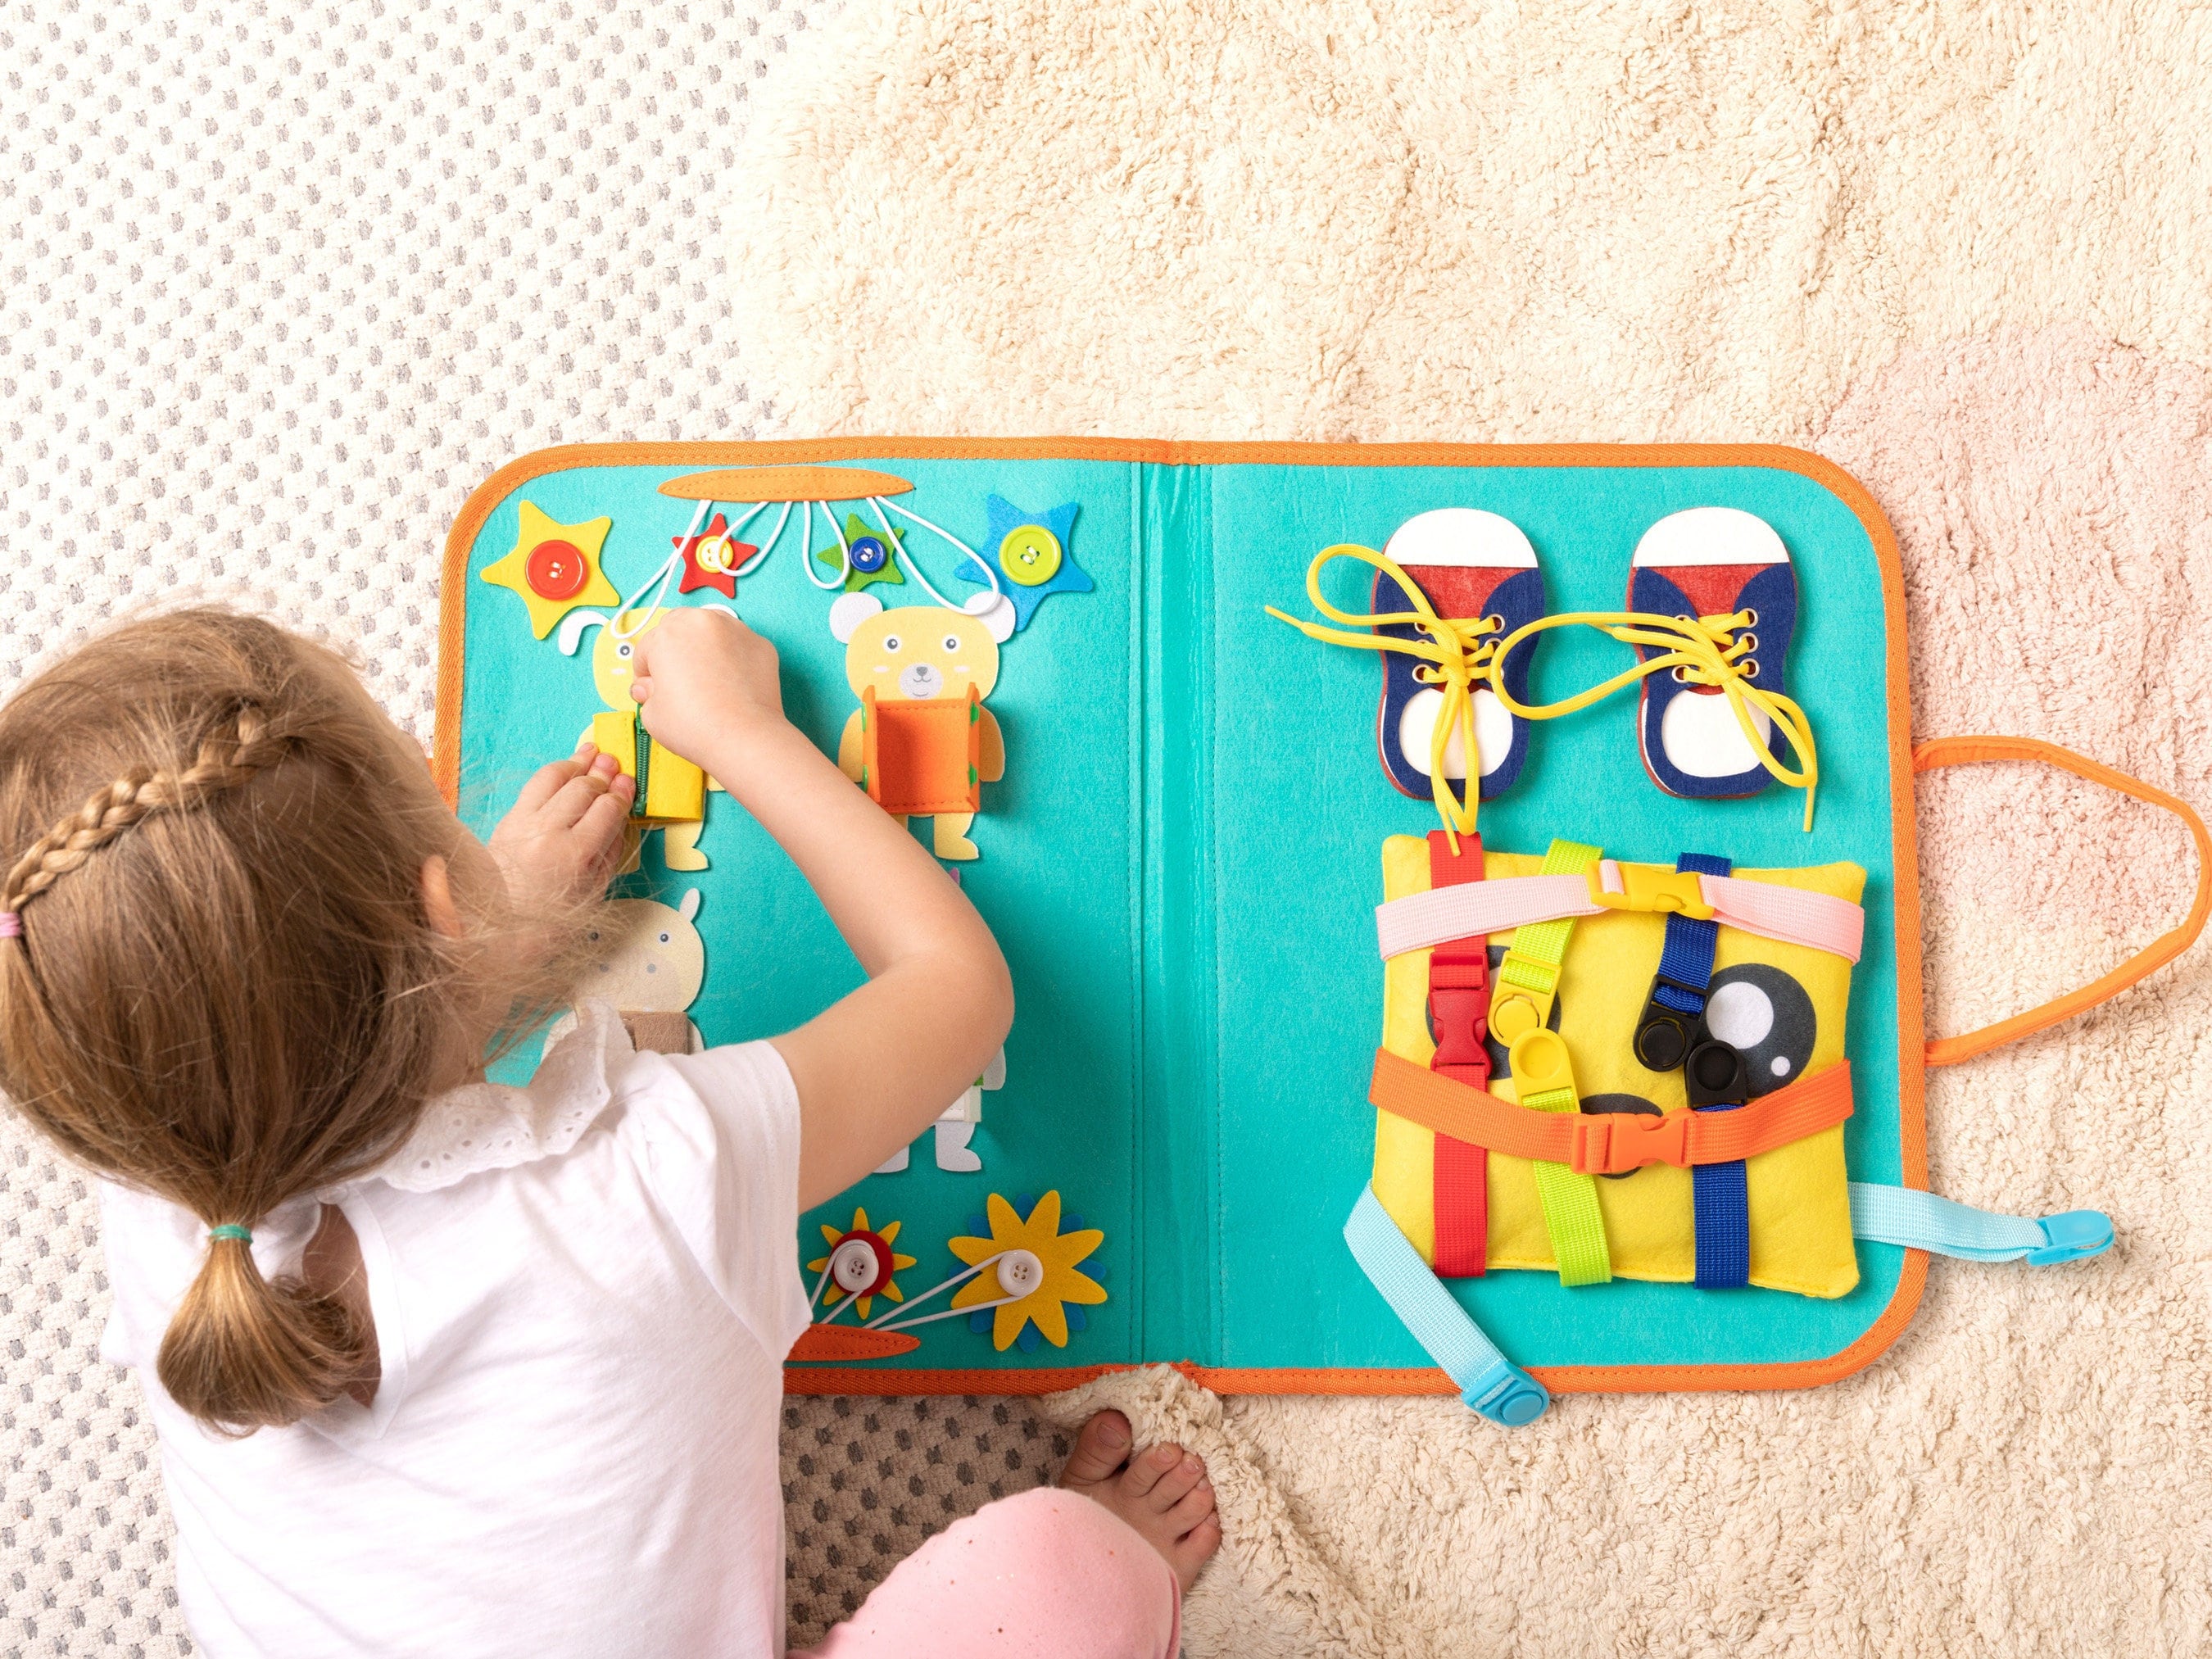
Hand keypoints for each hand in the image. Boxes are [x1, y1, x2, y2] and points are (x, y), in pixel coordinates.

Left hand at [487, 741, 634, 907]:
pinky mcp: (507, 821)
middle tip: (615, 762)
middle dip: (602, 774)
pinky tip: (566, 769)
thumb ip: (610, 850)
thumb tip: (619, 815)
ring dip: (575, 763)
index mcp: (575, 855)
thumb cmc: (554, 917)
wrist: (500, 927)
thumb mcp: (595, 890)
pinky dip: (553, 774)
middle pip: (582, 789)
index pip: (606, 809)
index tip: (628, 783)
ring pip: (553, 778)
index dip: (621, 793)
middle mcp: (548, 833)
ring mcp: (523, 823)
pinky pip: (532, 786)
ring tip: (591, 754)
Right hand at [627, 608, 788, 769]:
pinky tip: (731, 685)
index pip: (646, 649)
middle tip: (678, 681)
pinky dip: (732, 658)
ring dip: (704, 647)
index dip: (646, 673)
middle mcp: (702, 622)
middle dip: (674, 651)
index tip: (653, 690)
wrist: (744, 738)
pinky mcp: (760, 644)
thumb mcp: (651, 713)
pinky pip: (738, 645)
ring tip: (707, 680)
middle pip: (678, 629)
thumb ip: (646, 692)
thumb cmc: (694, 726)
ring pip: (710, 631)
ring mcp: (736, 630)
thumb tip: (650, 687)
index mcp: (668, 634)